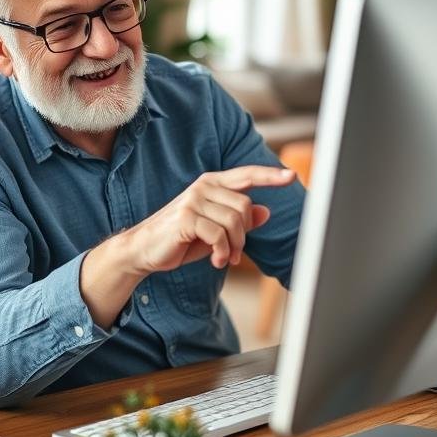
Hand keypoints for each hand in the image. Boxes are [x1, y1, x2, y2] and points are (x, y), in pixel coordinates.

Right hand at [125, 165, 295, 272]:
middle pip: (245, 206)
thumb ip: (239, 220)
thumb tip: (266, 211)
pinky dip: (223, 253)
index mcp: (211, 184)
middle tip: (235, 252)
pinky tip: (216, 261)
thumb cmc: (180, 239)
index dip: (270, 176)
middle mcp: (203, 186)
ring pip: (234, 222)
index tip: (291, 176)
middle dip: (245, 235)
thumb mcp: (215, 230)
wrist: (144, 250)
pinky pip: (219, 235)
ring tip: (225, 258)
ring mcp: (193, 200)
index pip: (246, 175)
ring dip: (235, 247)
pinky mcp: (186, 217)